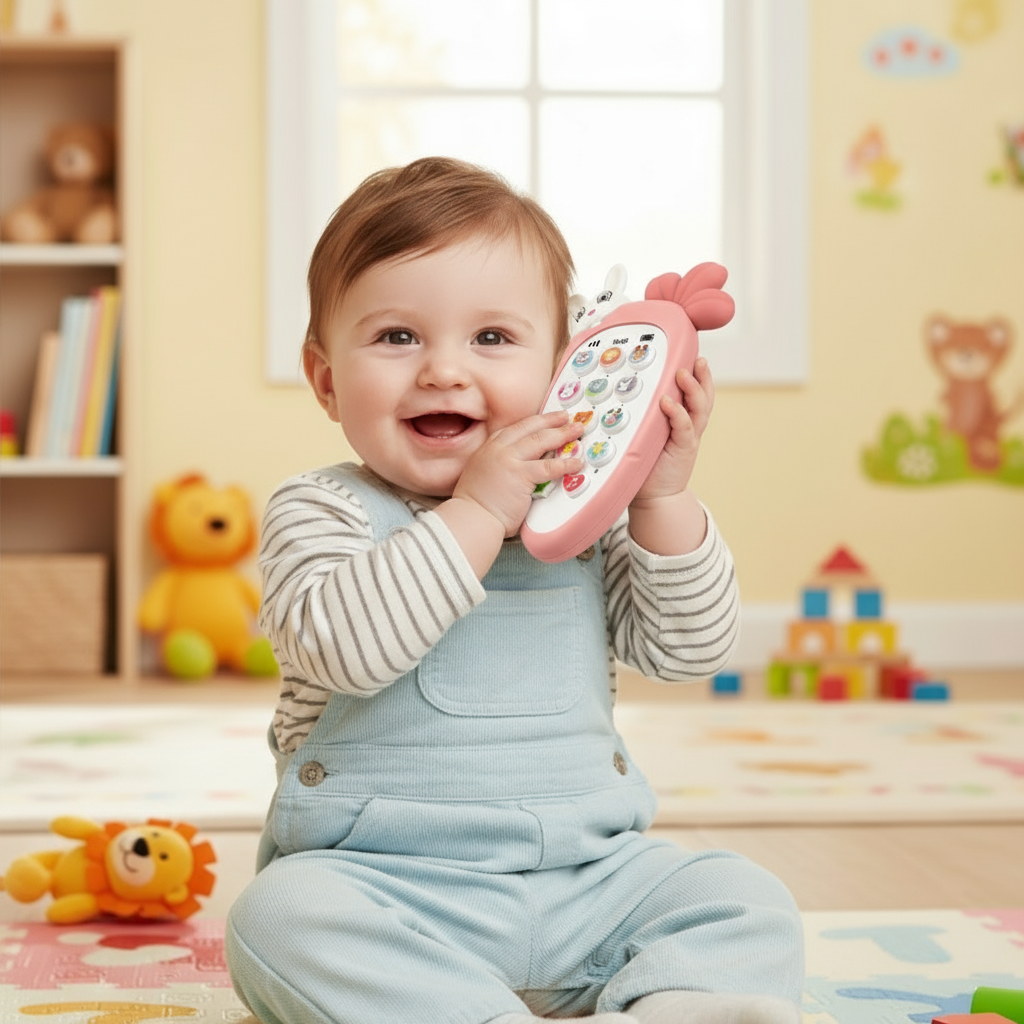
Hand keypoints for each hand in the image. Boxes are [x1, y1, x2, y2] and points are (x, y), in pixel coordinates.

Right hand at [452, 410, 584, 536]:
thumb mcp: (482, 475)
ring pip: (541, 440)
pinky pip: (549, 466)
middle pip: (529, 427)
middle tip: (566, 417)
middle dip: (551, 420)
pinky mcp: (521, 474)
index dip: (533, 422)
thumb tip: (520, 468)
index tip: (546, 419)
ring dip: (562, 434)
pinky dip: (565, 464)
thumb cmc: (476, 505)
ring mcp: (509, 459)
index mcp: (488, 448)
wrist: (472, 517)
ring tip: (576, 430)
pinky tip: (576, 463)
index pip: (515, 428)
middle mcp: (498, 449)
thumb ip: (499, 466)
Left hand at [632, 357, 714, 505]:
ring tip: (682, 374)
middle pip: (704, 395)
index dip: (697, 372)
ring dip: (692, 389)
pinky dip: (678, 413)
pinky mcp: (683, 449)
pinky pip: (684, 428)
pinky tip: (668, 402)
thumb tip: (625, 385)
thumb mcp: (648, 429)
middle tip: (696, 358)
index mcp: (683, 417)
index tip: (692, 352)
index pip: (695, 390)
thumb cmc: (648, 460)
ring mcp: (688, 436)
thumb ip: (646, 410)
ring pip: (698, 407)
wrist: (655, 495)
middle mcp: (690, 424)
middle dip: (702, 375)